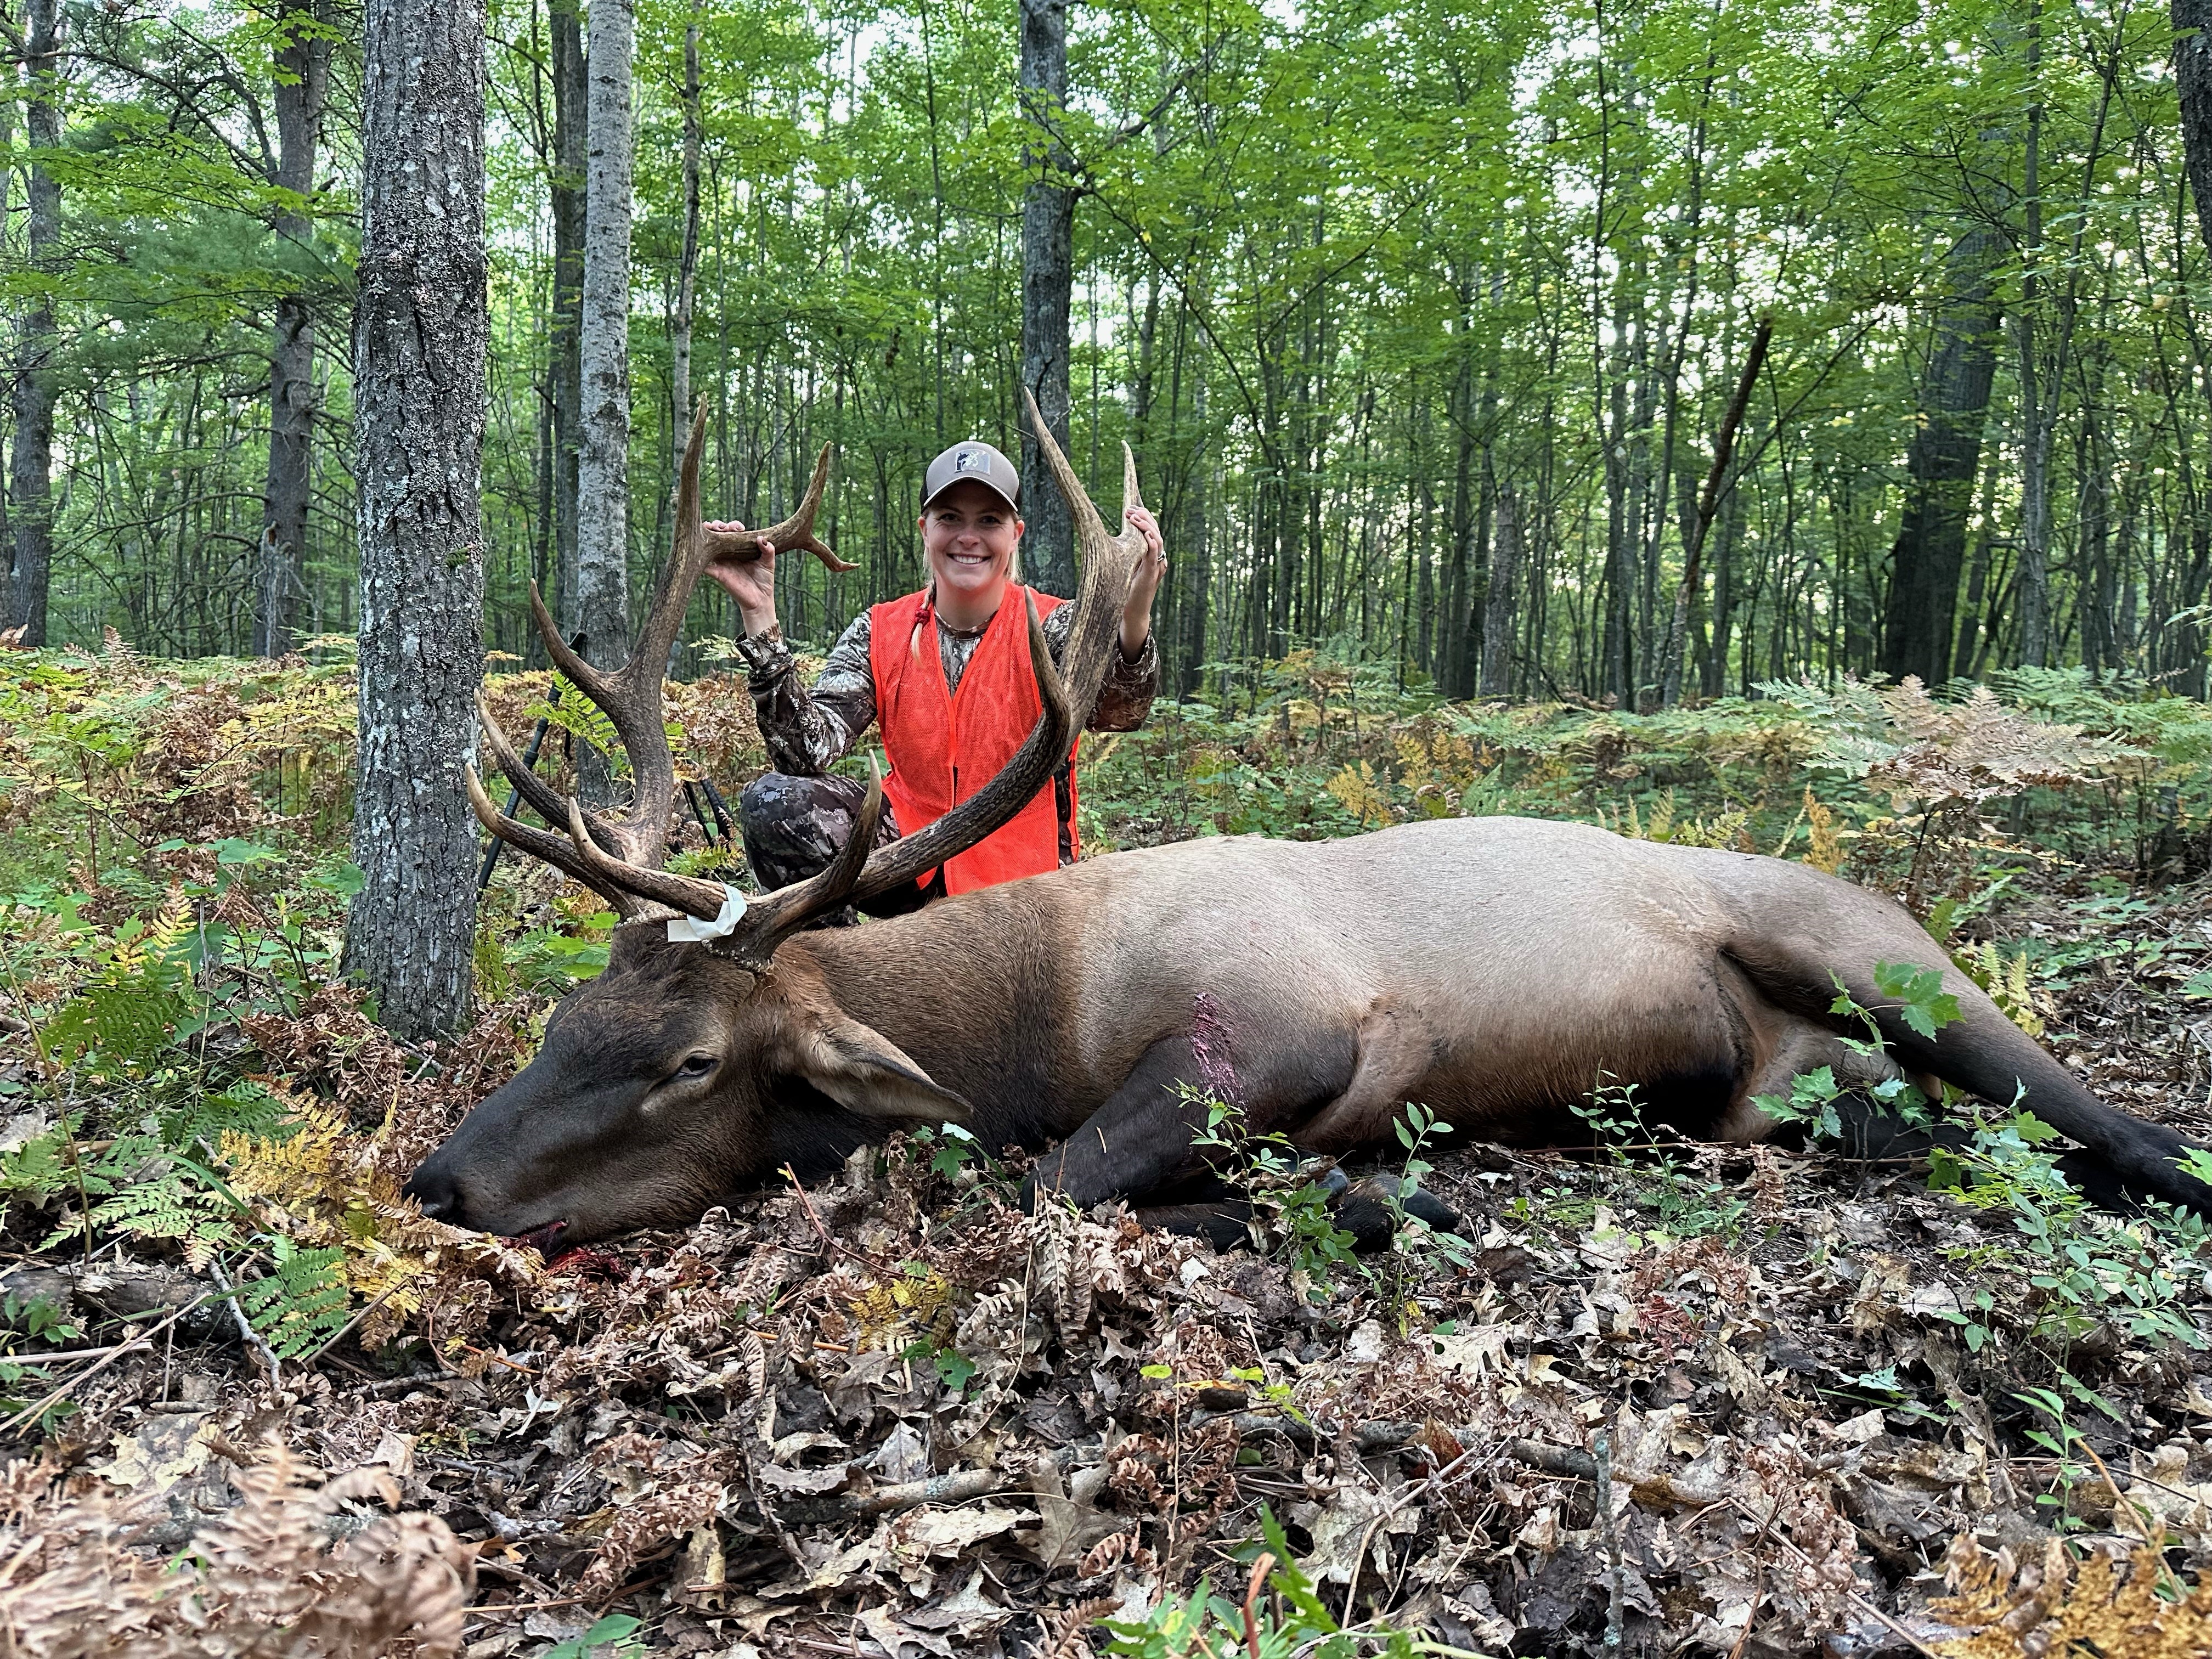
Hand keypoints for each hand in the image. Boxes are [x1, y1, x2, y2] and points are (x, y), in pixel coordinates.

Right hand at [703, 520, 777, 631]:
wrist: (760, 599)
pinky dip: (700, 557)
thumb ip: (769, 550)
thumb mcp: (769, 562)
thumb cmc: (764, 580)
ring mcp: (721, 562)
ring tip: (710, 528)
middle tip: (724, 528)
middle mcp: (728, 553)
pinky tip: (701, 550)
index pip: (732, 531)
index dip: (733, 526)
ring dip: (707, 534)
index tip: (740, 528)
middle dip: (718, 525)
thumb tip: (761, 538)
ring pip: (708, 545)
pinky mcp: (718, 573)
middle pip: (717, 534)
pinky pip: (705, 565)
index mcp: (739, 548)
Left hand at [1121, 505, 1167, 653]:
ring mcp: (1155, 567)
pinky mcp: (1152, 576)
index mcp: (1149, 555)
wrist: (1131, 613)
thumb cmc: (1125, 591)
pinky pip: (1156, 556)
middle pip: (1155, 531)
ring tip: (1135, 517)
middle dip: (1144, 517)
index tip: (1130, 508)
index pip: (1150, 529)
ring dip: (1147, 526)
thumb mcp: (1123, 567)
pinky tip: (1147, 534)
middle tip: (1130, 510)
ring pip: (1158, 539)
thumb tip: (1108, 538)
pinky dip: (1154, 543)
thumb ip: (1123, 553)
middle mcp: (1155, 558)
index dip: (1142, 517)